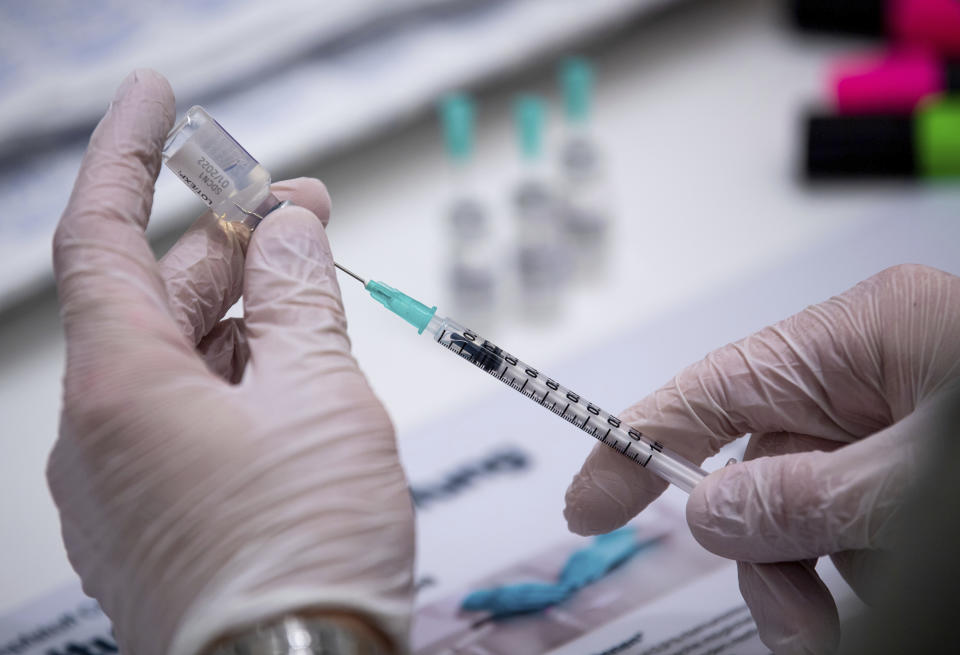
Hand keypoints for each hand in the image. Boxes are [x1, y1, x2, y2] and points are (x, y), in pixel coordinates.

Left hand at [48, 70, 413, 654]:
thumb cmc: (302, 553)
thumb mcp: (321, 397)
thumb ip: (299, 298)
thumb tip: (289, 231)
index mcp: (121, 387)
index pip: (103, 235)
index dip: (131, 156)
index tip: (159, 102)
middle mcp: (101, 433)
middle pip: (154, 298)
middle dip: (229, 245)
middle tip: (302, 211)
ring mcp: (124, 482)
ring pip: (176, 363)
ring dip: (244, 318)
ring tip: (317, 301)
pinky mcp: (157, 518)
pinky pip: (185, 419)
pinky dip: (238, 380)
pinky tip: (295, 379)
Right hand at [563, 264, 959, 653]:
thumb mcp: (915, 478)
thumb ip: (807, 498)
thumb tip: (709, 516)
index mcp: (858, 339)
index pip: (706, 391)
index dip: (634, 446)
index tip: (588, 505)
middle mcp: (869, 376)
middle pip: (759, 466)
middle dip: (760, 548)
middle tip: (793, 616)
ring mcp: (897, 421)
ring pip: (807, 506)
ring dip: (813, 571)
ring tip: (844, 618)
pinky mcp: (917, 462)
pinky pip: (855, 519)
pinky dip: (858, 565)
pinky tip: (895, 580)